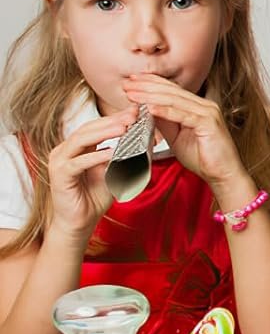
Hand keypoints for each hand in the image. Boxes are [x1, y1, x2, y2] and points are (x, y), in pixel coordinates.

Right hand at [44, 109, 136, 239]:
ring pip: (81, 140)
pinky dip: (96, 156)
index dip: (116, 118)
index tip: (136, 112)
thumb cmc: (96, 197)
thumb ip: (125, 156)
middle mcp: (65, 150)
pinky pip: (78, 163)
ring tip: (124, 128)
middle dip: (112, 121)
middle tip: (132, 115)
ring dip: (104, 133)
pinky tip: (112, 152)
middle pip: (89, 129)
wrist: (81, 221)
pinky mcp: (59, 175)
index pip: (97, 127)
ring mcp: (59, 161)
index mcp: (77, 147)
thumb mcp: (115, 172)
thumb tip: (147, 140)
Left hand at [122, 75, 248, 197]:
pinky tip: (149, 108)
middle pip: (172, 92)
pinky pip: (183, 115)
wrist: (223, 174)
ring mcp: (208, 113)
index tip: (132, 81)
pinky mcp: (209, 123)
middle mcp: (205, 106)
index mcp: (198, 107)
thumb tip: (146, 109)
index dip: (151, 83)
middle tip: (127, 84)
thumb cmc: (203, 158)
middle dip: (147, 87)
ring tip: (132, 94)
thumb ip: (165, 122)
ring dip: (151, 96)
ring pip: (175, 100)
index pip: (172, 90)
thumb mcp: (176, 137)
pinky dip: (165, 111)